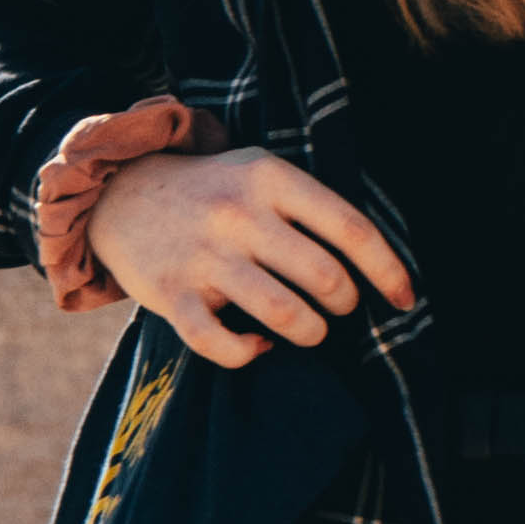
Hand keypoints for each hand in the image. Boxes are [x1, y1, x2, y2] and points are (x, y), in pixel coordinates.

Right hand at [84, 145, 412, 368]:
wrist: (119, 193)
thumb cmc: (212, 189)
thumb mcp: (261, 170)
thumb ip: (313, 204)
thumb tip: (378, 262)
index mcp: (270, 179)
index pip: (350, 228)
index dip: (388, 270)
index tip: (405, 299)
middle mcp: (238, 214)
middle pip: (325, 277)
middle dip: (345, 304)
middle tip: (338, 305)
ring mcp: (204, 256)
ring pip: (284, 315)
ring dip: (310, 332)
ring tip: (309, 328)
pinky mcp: (171, 294)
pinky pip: (220, 344)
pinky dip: (248, 353)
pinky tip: (256, 344)